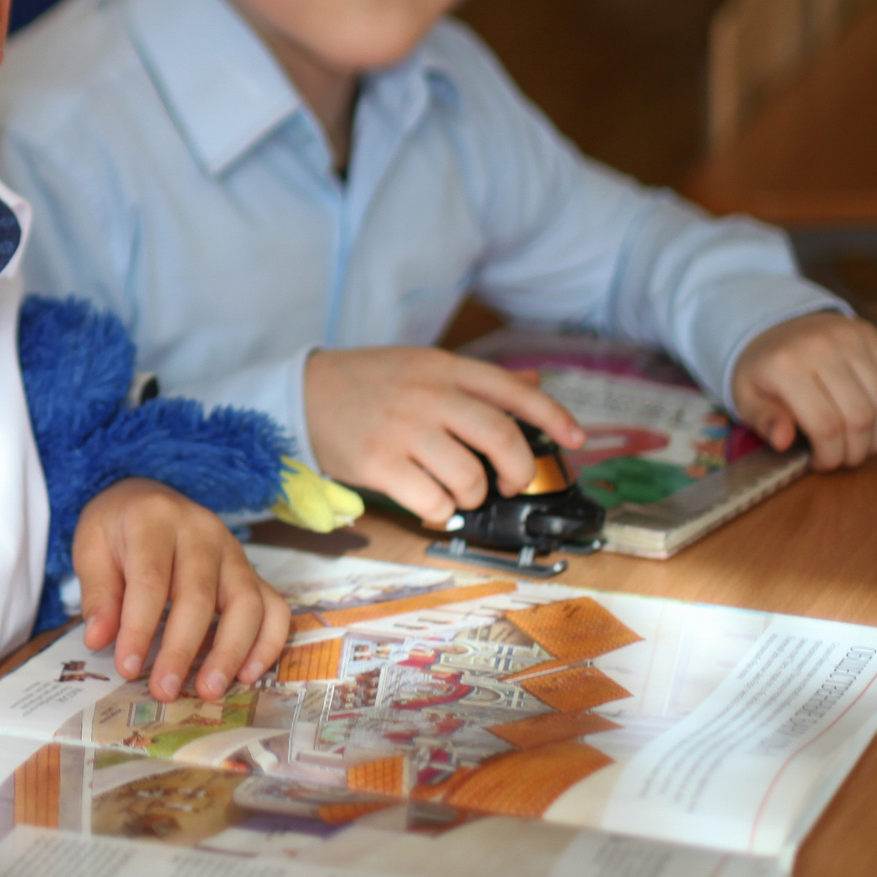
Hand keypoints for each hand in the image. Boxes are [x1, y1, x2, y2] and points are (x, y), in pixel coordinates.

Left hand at [72, 478, 290, 702]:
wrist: (147, 499)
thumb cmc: (117, 529)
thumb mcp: (91, 549)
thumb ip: (98, 594)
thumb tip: (99, 640)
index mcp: (155, 519)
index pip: (151, 581)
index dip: (139, 628)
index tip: (127, 668)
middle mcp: (202, 531)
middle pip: (199, 594)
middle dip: (182, 648)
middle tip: (165, 690)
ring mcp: (233, 550)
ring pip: (247, 602)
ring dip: (230, 652)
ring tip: (209, 690)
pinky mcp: (252, 571)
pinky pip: (275, 606)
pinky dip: (268, 643)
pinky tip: (247, 674)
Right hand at [301, 348, 585, 527]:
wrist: (300, 393)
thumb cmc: (366, 382)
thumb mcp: (421, 365)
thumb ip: (475, 379)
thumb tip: (532, 385)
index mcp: (443, 367)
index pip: (513, 391)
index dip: (553, 417)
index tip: (575, 440)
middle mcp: (429, 395)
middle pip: (501, 437)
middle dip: (518, 470)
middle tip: (510, 482)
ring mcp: (404, 430)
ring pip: (469, 477)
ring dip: (473, 495)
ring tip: (457, 492)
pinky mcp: (379, 463)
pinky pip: (432, 501)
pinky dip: (440, 511)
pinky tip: (430, 502)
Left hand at [732, 313, 876, 470]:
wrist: (772, 324)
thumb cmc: (761, 370)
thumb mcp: (745, 397)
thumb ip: (763, 419)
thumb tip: (782, 441)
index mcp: (785, 367)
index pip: (825, 425)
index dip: (830, 454)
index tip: (822, 463)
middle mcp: (820, 347)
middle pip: (859, 417)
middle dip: (856, 450)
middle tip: (845, 459)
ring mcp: (848, 336)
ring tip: (861, 445)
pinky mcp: (867, 332)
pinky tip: (868, 416)